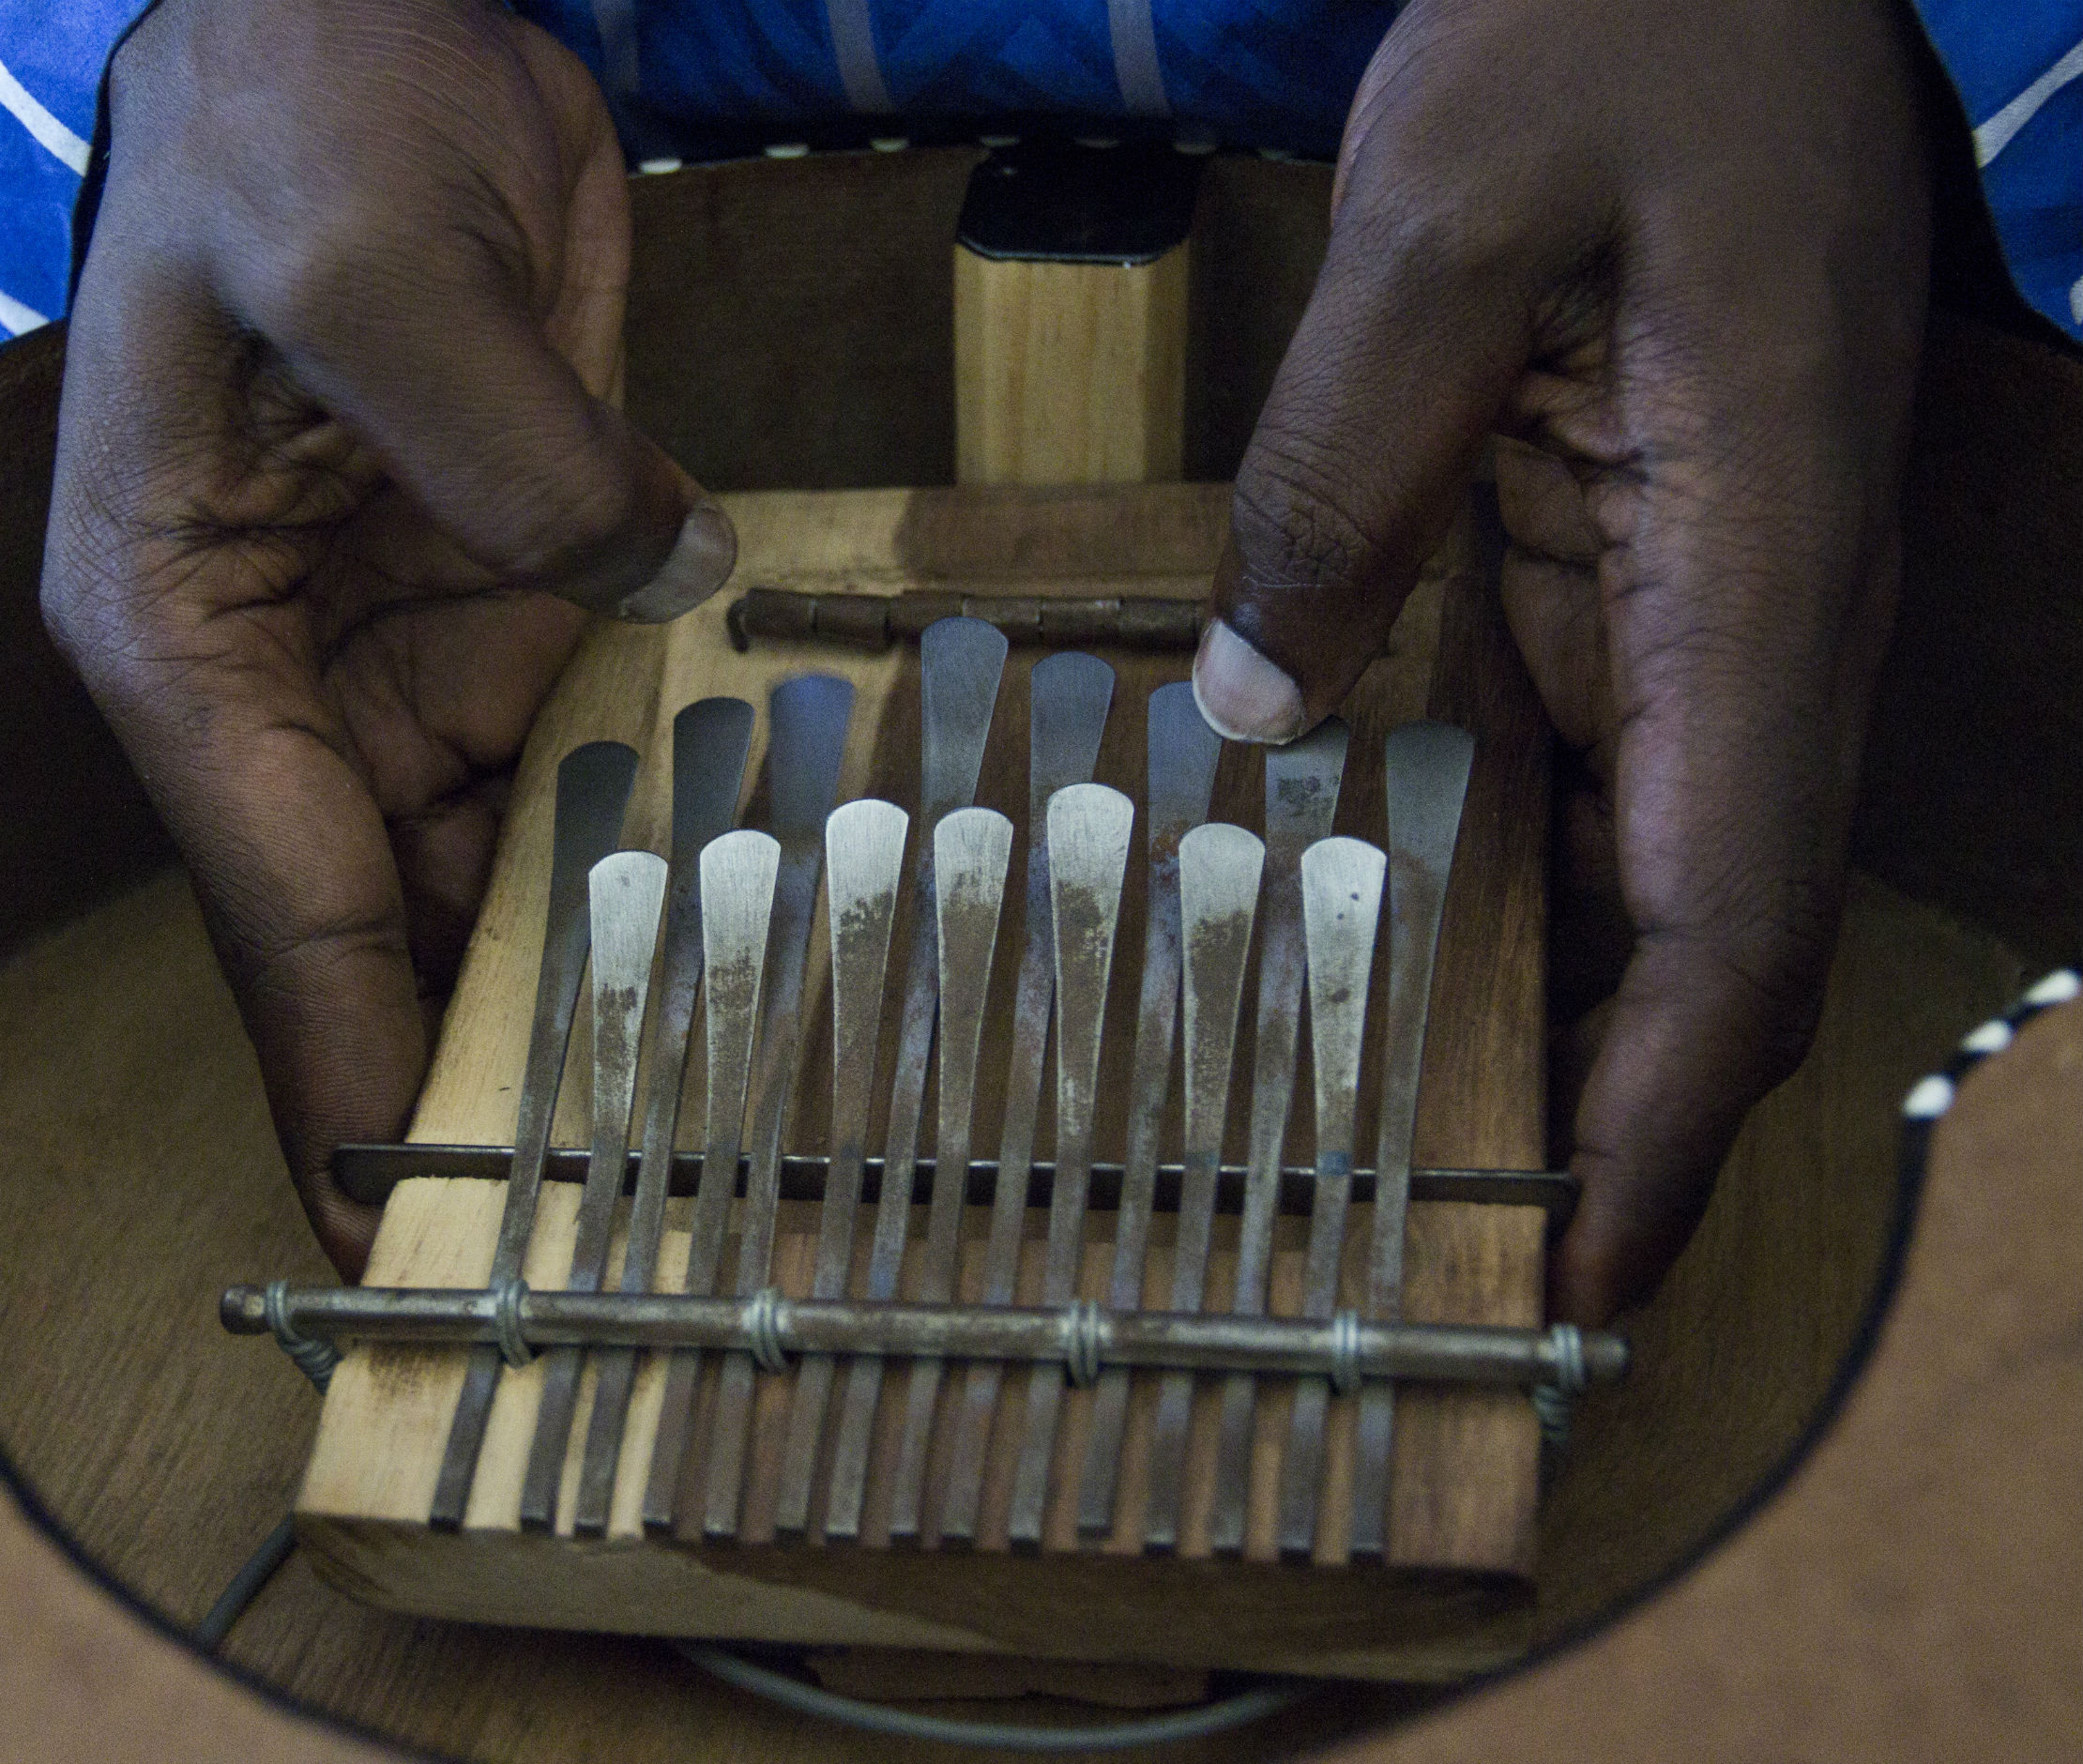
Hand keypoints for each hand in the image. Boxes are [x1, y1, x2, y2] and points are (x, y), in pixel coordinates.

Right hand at [42, 0, 732, 1276]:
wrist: (370, 10)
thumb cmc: (296, 115)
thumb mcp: (374, 266)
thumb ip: (505, 454)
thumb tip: (648, 590)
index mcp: (184, 640)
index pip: (273, 911)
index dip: (349, 1077)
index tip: (414, 1234)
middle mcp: (288, 677)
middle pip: (391, 921)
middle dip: (494, 1058)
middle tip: (622, 1215)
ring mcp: (410, 645)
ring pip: (506, 862)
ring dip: (600, 967)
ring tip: (713, 1116)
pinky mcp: (520, 592)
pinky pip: (598, 752)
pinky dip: (668, 834)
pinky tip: (761, 920)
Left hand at [1189, 0, 1928, 1321]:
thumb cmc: (1617, 23)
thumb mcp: (1446, 220)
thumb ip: (1347, 471)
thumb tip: (1262, 708)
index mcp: (1755, 560)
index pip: (1736, 907)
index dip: (1666, 1113)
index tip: (1585, 1275)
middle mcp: (1747, 615)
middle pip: (1694, 930)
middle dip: (1595, 1113)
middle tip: (1445, 1271)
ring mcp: (1683, 593)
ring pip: (1630, 866)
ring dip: (1533, 1013)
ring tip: (1384, 1158)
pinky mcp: (1611, 554)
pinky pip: (1566, 760)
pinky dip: (1492, 876)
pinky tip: (1371, 944)